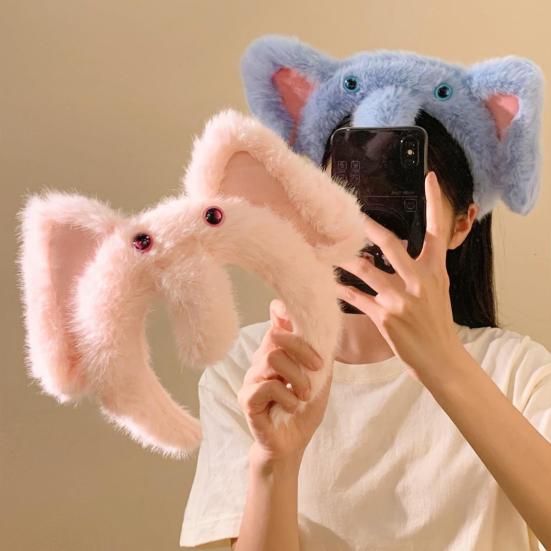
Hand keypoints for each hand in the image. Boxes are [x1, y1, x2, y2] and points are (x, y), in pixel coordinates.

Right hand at [237, 299, 332, 464]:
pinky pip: (266, 385)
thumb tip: (325, 328)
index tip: (300, 320)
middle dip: (302, 350)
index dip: (283, 312)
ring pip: (272, 357)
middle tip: (317, 369)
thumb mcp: (320, 380)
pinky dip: (286, 396)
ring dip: (297, 378)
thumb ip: (320, 354)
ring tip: (304, 395)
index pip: (275, 321)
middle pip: (275, 335)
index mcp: (278, 352)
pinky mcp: (247, 399)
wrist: (291, 445)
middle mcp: (261, 360)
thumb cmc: (304, 411)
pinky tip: (291, 406)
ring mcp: (251, 378)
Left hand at [334, 171, 463, 381]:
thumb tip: (396, 253)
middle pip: (391, 244)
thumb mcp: (438, 291)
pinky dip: (342, 288)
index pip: (437, 231)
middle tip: (351, 212)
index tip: (429, 178)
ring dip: (344, 257)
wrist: (441, 359)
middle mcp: (420, 281)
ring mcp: (401, 300)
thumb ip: (421, 270)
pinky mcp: (385, 317)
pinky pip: (356, 297)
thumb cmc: (438, 324)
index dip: (434, 203)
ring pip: (366, 269)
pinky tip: (330, 281)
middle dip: (369, 227)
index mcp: (436, 272)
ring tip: (326, 246)